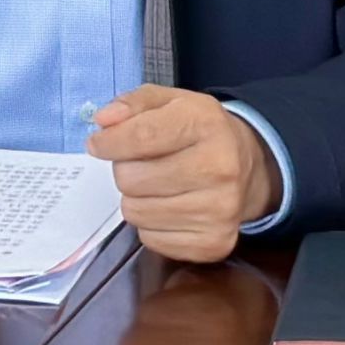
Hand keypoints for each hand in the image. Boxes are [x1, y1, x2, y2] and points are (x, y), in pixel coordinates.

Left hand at [85, 86, 281, 262]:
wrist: (248, 167)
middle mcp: (220, 168)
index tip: (97, 144)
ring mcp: (220, 211)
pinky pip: (150, 239)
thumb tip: (104, 121)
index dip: (110, 142)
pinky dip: (151, 224)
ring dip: (136, 198)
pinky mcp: (214, 243)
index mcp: (206, 123)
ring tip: (157, 184)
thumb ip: (133, 104)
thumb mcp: (171, 101)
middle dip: (125, 170)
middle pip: (131, 179)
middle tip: (141, 163)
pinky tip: (170, 206)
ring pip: (136, 212)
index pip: (142, 136)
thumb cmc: (199, 131)